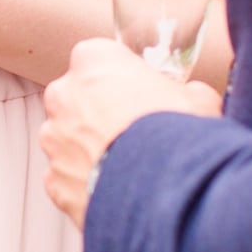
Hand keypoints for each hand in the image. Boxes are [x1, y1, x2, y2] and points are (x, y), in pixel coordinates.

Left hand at [40, 39, 222, 227]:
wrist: (164, 193)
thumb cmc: (179, 135)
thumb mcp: (198, 99)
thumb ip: (181, 91)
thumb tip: (190, 98)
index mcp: (93, 61)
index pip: (98, 58)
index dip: (121, 78)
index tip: (138, 92)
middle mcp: (63, 95)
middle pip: (76, 97)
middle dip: (99, 112)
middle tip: (134, 131)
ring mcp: (53, 138)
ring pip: (68, 138)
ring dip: (90, 148)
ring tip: (129, 166)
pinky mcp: (52, 178)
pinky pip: (67, 176)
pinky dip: (86, 182)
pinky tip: (116, 190)